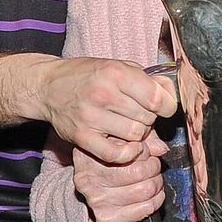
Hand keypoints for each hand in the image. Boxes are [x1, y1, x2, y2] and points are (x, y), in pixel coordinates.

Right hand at [35, 57, 176, 163]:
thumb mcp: (120, 67)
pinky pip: (115, 155)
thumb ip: (148, 82)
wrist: (50, 86)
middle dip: (149, 118)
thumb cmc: (89, 75)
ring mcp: (91, 117)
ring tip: (129, 124)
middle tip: (139, 113)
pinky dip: (126, 154)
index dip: (167, 105)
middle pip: (147, 118)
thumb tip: (172, 104)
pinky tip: (126, 146)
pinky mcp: (81, 137)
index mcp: (116, 73)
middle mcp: (104, 95)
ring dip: (139, 134)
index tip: (164, 106)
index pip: (156, 98)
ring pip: (135, 136)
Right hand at [73, 132, 168, 221]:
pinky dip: (155, 200)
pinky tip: (150, 195)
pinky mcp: (107, 219)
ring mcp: (97, 201)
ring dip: (156, 183)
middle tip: (152, 166)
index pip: (130, 150)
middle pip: (140, 172)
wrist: (91, 191)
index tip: (145, 152)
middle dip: (154, 167)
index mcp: (90, 154)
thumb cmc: (109, 160)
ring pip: (146, 190)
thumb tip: (161, 148)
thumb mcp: (121, 140)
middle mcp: (89, 179)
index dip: (145, 151)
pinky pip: (146, 208)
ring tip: (151, 180)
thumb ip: (143, 138)